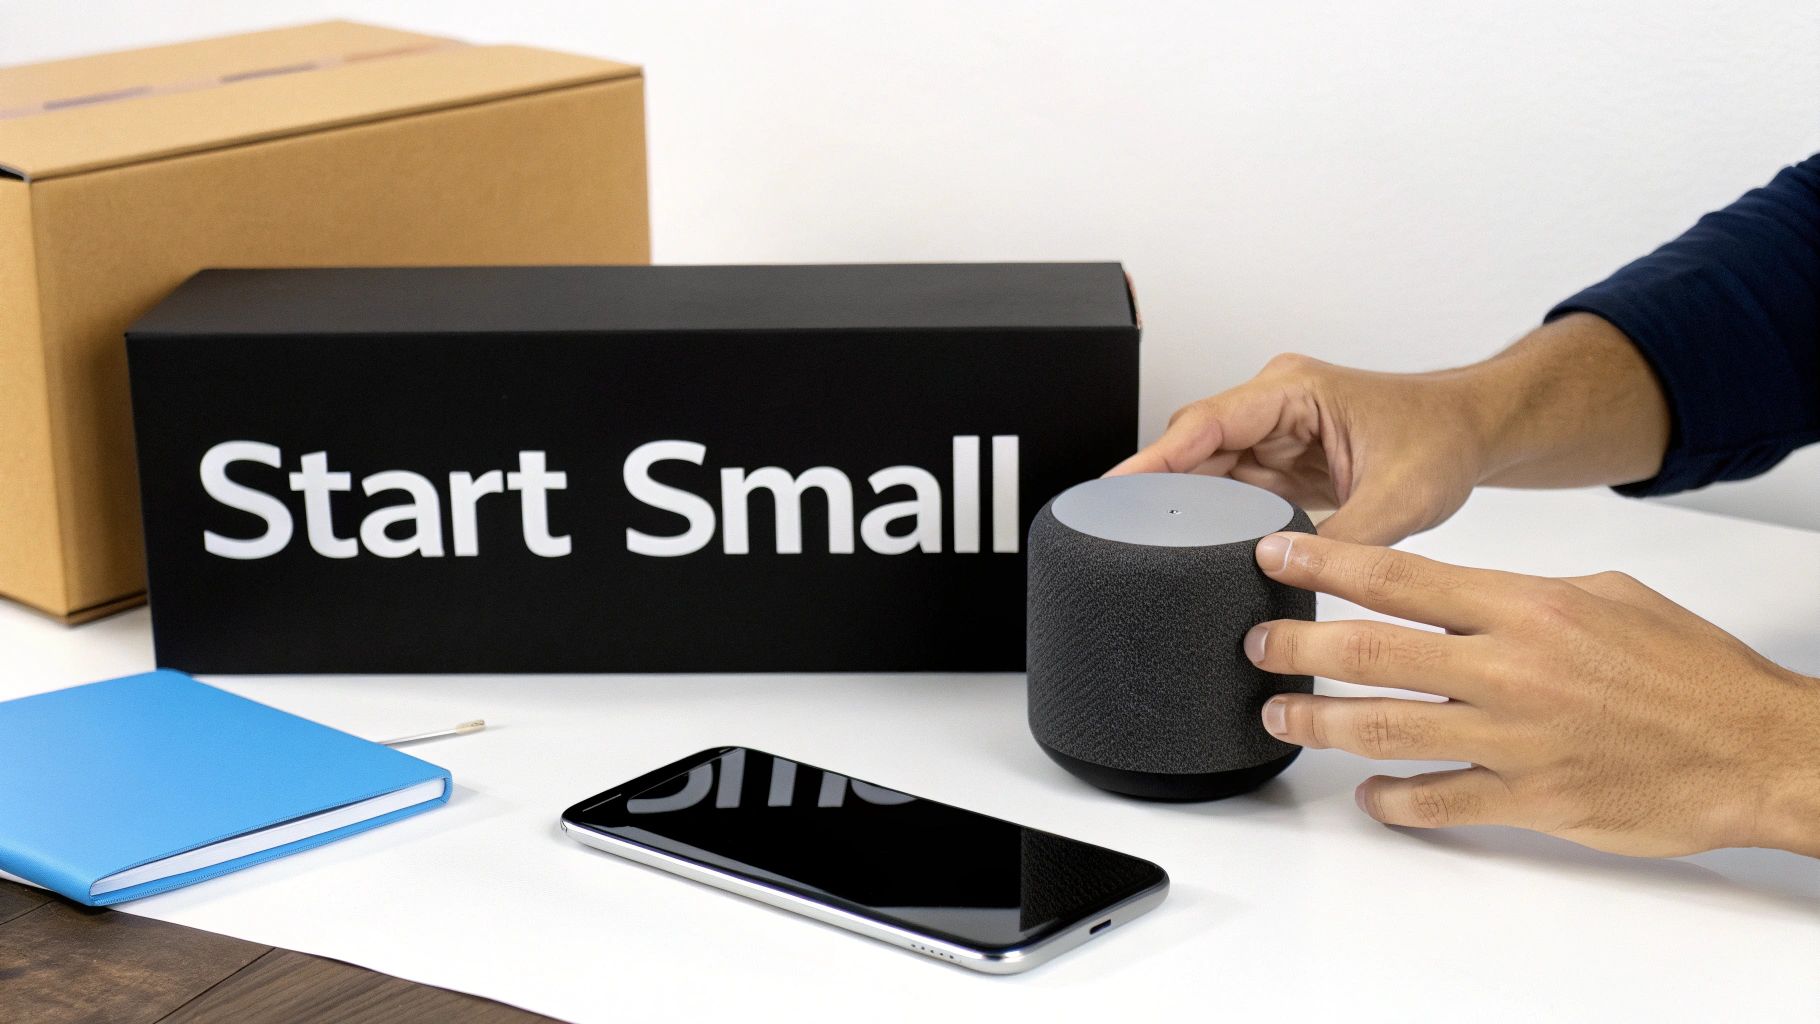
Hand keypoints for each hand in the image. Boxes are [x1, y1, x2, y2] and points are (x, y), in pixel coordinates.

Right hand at [1107, 314, 1670, 545]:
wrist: (1474, 433)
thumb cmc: (1443, 440)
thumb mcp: (1402, 497)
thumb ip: (1346, 541)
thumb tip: (1291, 579)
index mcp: (1292, 392)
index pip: (1205, 424)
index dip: (1156, 459)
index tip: (1116, 489)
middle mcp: (1272, 407)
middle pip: (1192, 448)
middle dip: (1159, 489)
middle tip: (1122, 534)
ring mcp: (1272, 436)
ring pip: (1206, 474)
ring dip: (1187, 510)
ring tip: (1152, 550)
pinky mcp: (1278, 466)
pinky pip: (1230, 493)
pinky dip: (1214, 521)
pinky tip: (1195, 552)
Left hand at [1244, 532, 1819, 857]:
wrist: (1757, 748)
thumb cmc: (1691, 671)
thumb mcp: (1607, 595)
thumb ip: (1522, 595)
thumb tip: (1458, 595)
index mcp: (1527, 606)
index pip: (1399, 577)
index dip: (1325, 564)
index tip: (1274, 557)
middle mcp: (1510, 668)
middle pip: (1371, 651)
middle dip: (1298, 646)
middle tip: (1258, 645)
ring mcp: (1516, 739)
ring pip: (1386, 729)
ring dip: (1320, 723)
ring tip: (1280, 716)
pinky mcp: (1531, 801)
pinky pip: (1439, 801)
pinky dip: (1392, 800)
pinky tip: (1367, 794)